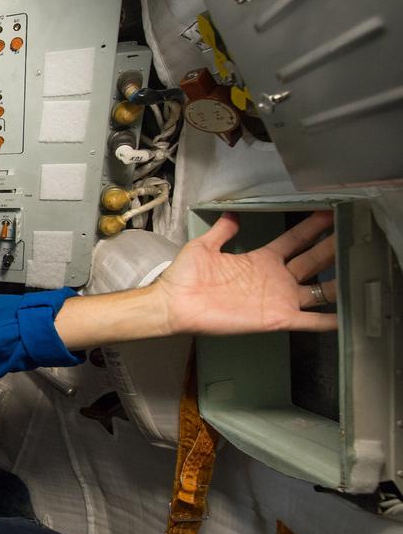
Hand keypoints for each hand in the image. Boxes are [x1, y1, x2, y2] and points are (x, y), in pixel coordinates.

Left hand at [152, 211, 337, 335]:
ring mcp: (277, 299)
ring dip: (338, 281)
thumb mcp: (204, 246)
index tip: (329, 213)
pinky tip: (347, 317)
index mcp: (260, 259)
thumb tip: (232, 214)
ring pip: (317, 289)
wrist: (174, 304)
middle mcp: (274, 279)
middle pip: (312, 261)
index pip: (294, 240)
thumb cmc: (185, 277)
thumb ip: (222, 231)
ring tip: (359, 269)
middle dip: (332, 247)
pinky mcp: (276, 319)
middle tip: (353, 233)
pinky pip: (308, 321)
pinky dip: (328, 320)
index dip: (311, 227)